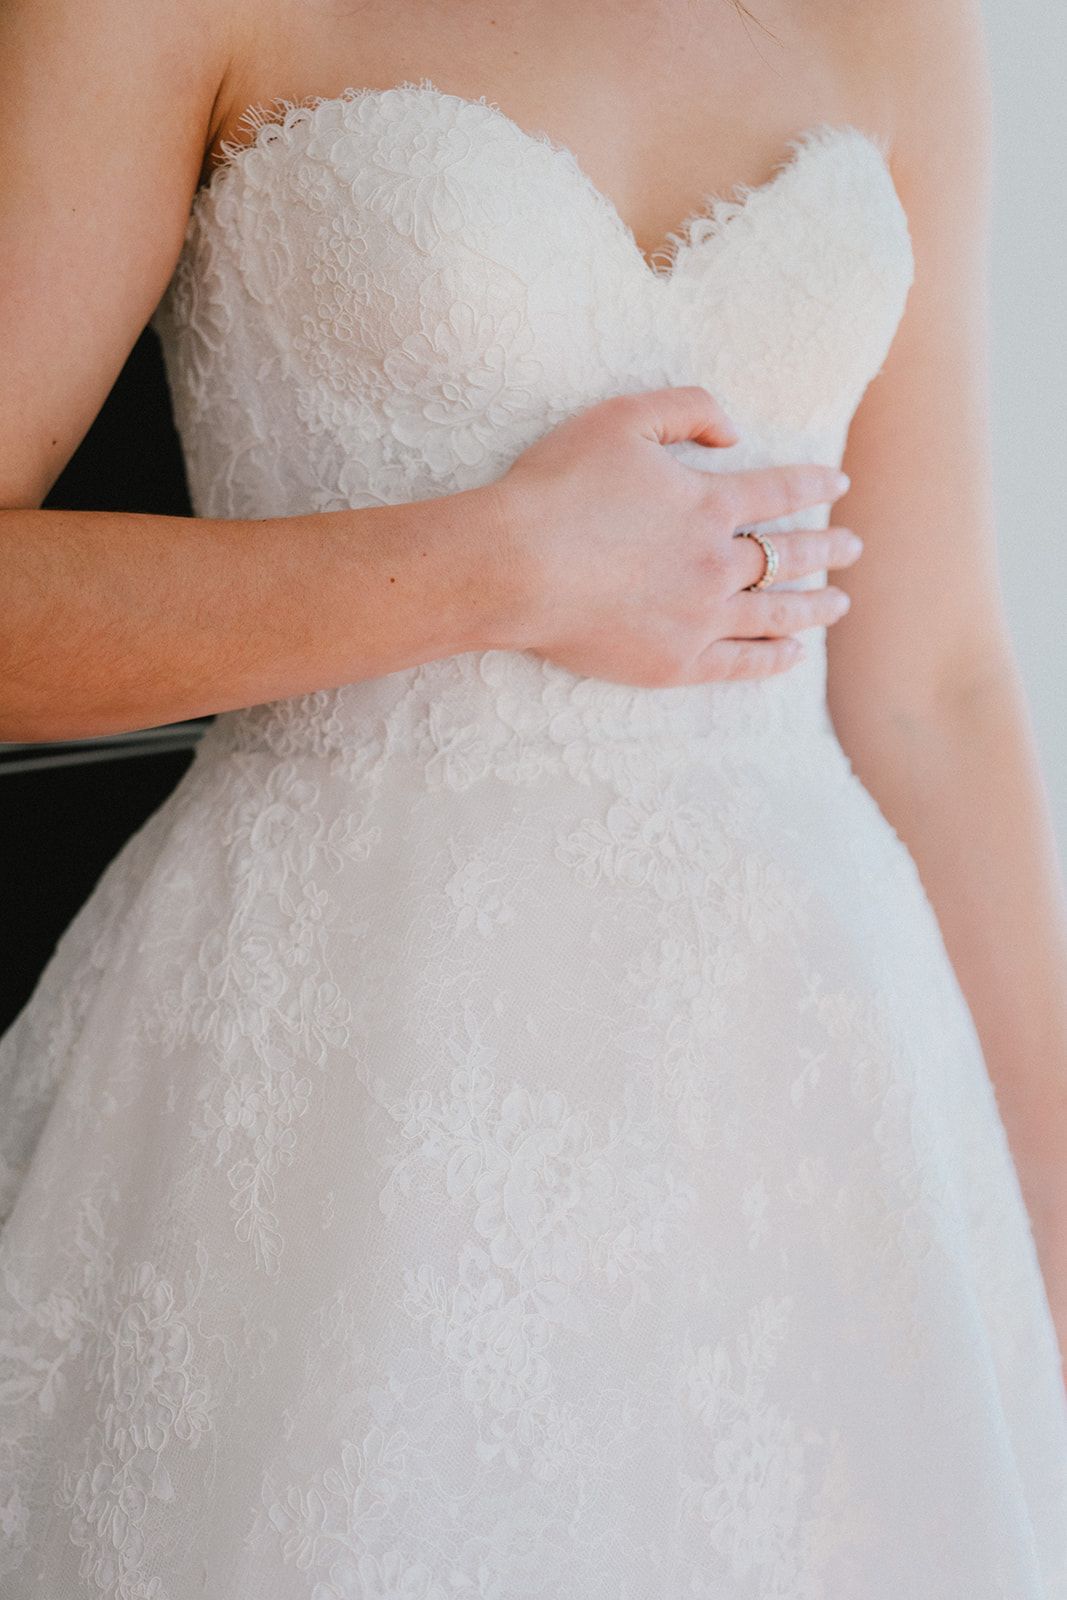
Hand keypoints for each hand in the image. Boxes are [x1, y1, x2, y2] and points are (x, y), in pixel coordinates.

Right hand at [489, 385, 857, 686]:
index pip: (779, 491)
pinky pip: (741, 665)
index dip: (814, 485)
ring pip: (776, 613)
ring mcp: (700, 618)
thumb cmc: (557, 487)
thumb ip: (686, 409)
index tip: (839, 485)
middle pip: (790, 555)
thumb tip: (735, 433)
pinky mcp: (676, 663)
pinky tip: (793, 654)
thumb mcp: (621, 418)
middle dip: (828, 548)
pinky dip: (773, 659)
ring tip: (839, 605)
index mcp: (707, 502)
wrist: (515, 566)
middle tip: (853, 547)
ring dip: (814, 607)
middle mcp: (717, 562)